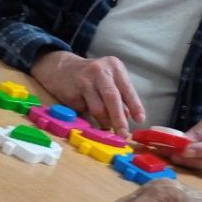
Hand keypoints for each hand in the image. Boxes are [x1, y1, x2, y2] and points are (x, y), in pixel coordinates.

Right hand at [30, 51, 144, 136]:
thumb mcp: (109, 81)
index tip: (140, 120)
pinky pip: (84, 110)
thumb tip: (126, 118)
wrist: (61, 68)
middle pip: (113, 97)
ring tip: (106, 126)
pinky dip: (89, 116)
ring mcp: (85, 80)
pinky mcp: (72, 91)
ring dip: (104, 121)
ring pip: (98, 108)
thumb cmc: (91, 77)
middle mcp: (100, 71)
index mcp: (114, 67)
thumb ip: (119, 97)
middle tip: (123, 134)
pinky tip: (86, 110)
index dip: (135, 106)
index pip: (128, 89)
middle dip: (119, 119)